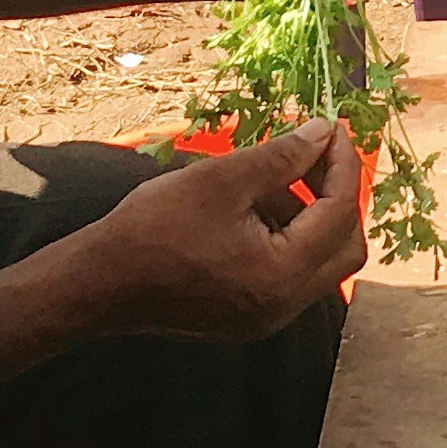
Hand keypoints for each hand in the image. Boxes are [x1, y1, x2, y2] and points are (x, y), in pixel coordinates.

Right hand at [79, 123, 365, 339]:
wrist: (101, 281)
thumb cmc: (155, 226)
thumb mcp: (222, 179)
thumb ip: (282, 157)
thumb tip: (323, 134)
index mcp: (283, 275)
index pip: (340, 214)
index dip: (343, 166)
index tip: (334, 130)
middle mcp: (285, 305)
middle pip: (346, 248)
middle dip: (338, 197)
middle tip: (315, 156)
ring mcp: (268, 317)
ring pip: (320, 262)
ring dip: (310, 217)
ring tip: (272, 178)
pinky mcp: (250, 317)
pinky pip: (291, 276)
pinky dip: (288, 239)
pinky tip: (255, 208)